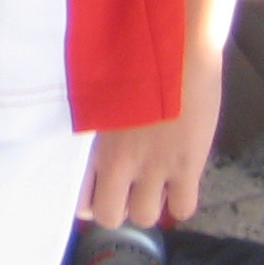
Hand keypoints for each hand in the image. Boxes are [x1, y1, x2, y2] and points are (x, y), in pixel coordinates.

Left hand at [82, 46, 223, 226]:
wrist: (175, 47)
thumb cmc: (135, 60)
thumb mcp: (101, 96)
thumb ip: (95, 127)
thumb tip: (94, 148)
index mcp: (90, 141)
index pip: (77, 196)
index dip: (90, 201)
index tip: (100, 192)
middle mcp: (116, 160)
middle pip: (108, 216)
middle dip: (118, 209)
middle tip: (128, 193)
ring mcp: (152, 166)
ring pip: (145, 217)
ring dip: (150, 207)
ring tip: (155, 187)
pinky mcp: (186, 165)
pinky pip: (183, 208)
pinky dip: (181, 202)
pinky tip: (180, 184)